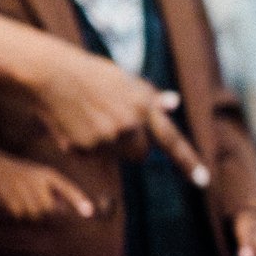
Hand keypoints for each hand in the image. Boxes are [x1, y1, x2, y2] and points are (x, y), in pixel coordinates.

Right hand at [0, 149, 95, 221]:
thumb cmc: (22, 174)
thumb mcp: (41, 178)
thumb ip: (54, 192)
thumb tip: (63, 210)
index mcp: (48, 174)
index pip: (67, 188)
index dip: (78, 200)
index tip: (89, 212)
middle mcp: (37, 179)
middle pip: (48, 208)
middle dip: (44, 211)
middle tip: (33, 201)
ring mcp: (23, 187)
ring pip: (33, 214)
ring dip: (29, 213)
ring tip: (21, 198)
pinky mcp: (9, 195)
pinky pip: (19, 214)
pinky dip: (16, 212)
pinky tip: (11, 200)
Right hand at [26, 45, 209, 190]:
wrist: (52, 75)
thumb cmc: (91, 74)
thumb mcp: (125, 79)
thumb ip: (149, 97)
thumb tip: (173, 103)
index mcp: (143, 106)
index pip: (172, 140)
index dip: (189, 162)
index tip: (204, 181)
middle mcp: (129, 126)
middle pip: (141, 154)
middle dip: (133, 145)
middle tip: (113, 123)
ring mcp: (107, 139)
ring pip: (116, 156)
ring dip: (108, 145)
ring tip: (91, 118)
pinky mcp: (86, 149)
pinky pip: (93, 156)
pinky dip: (86, 146)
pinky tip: (75, 124)